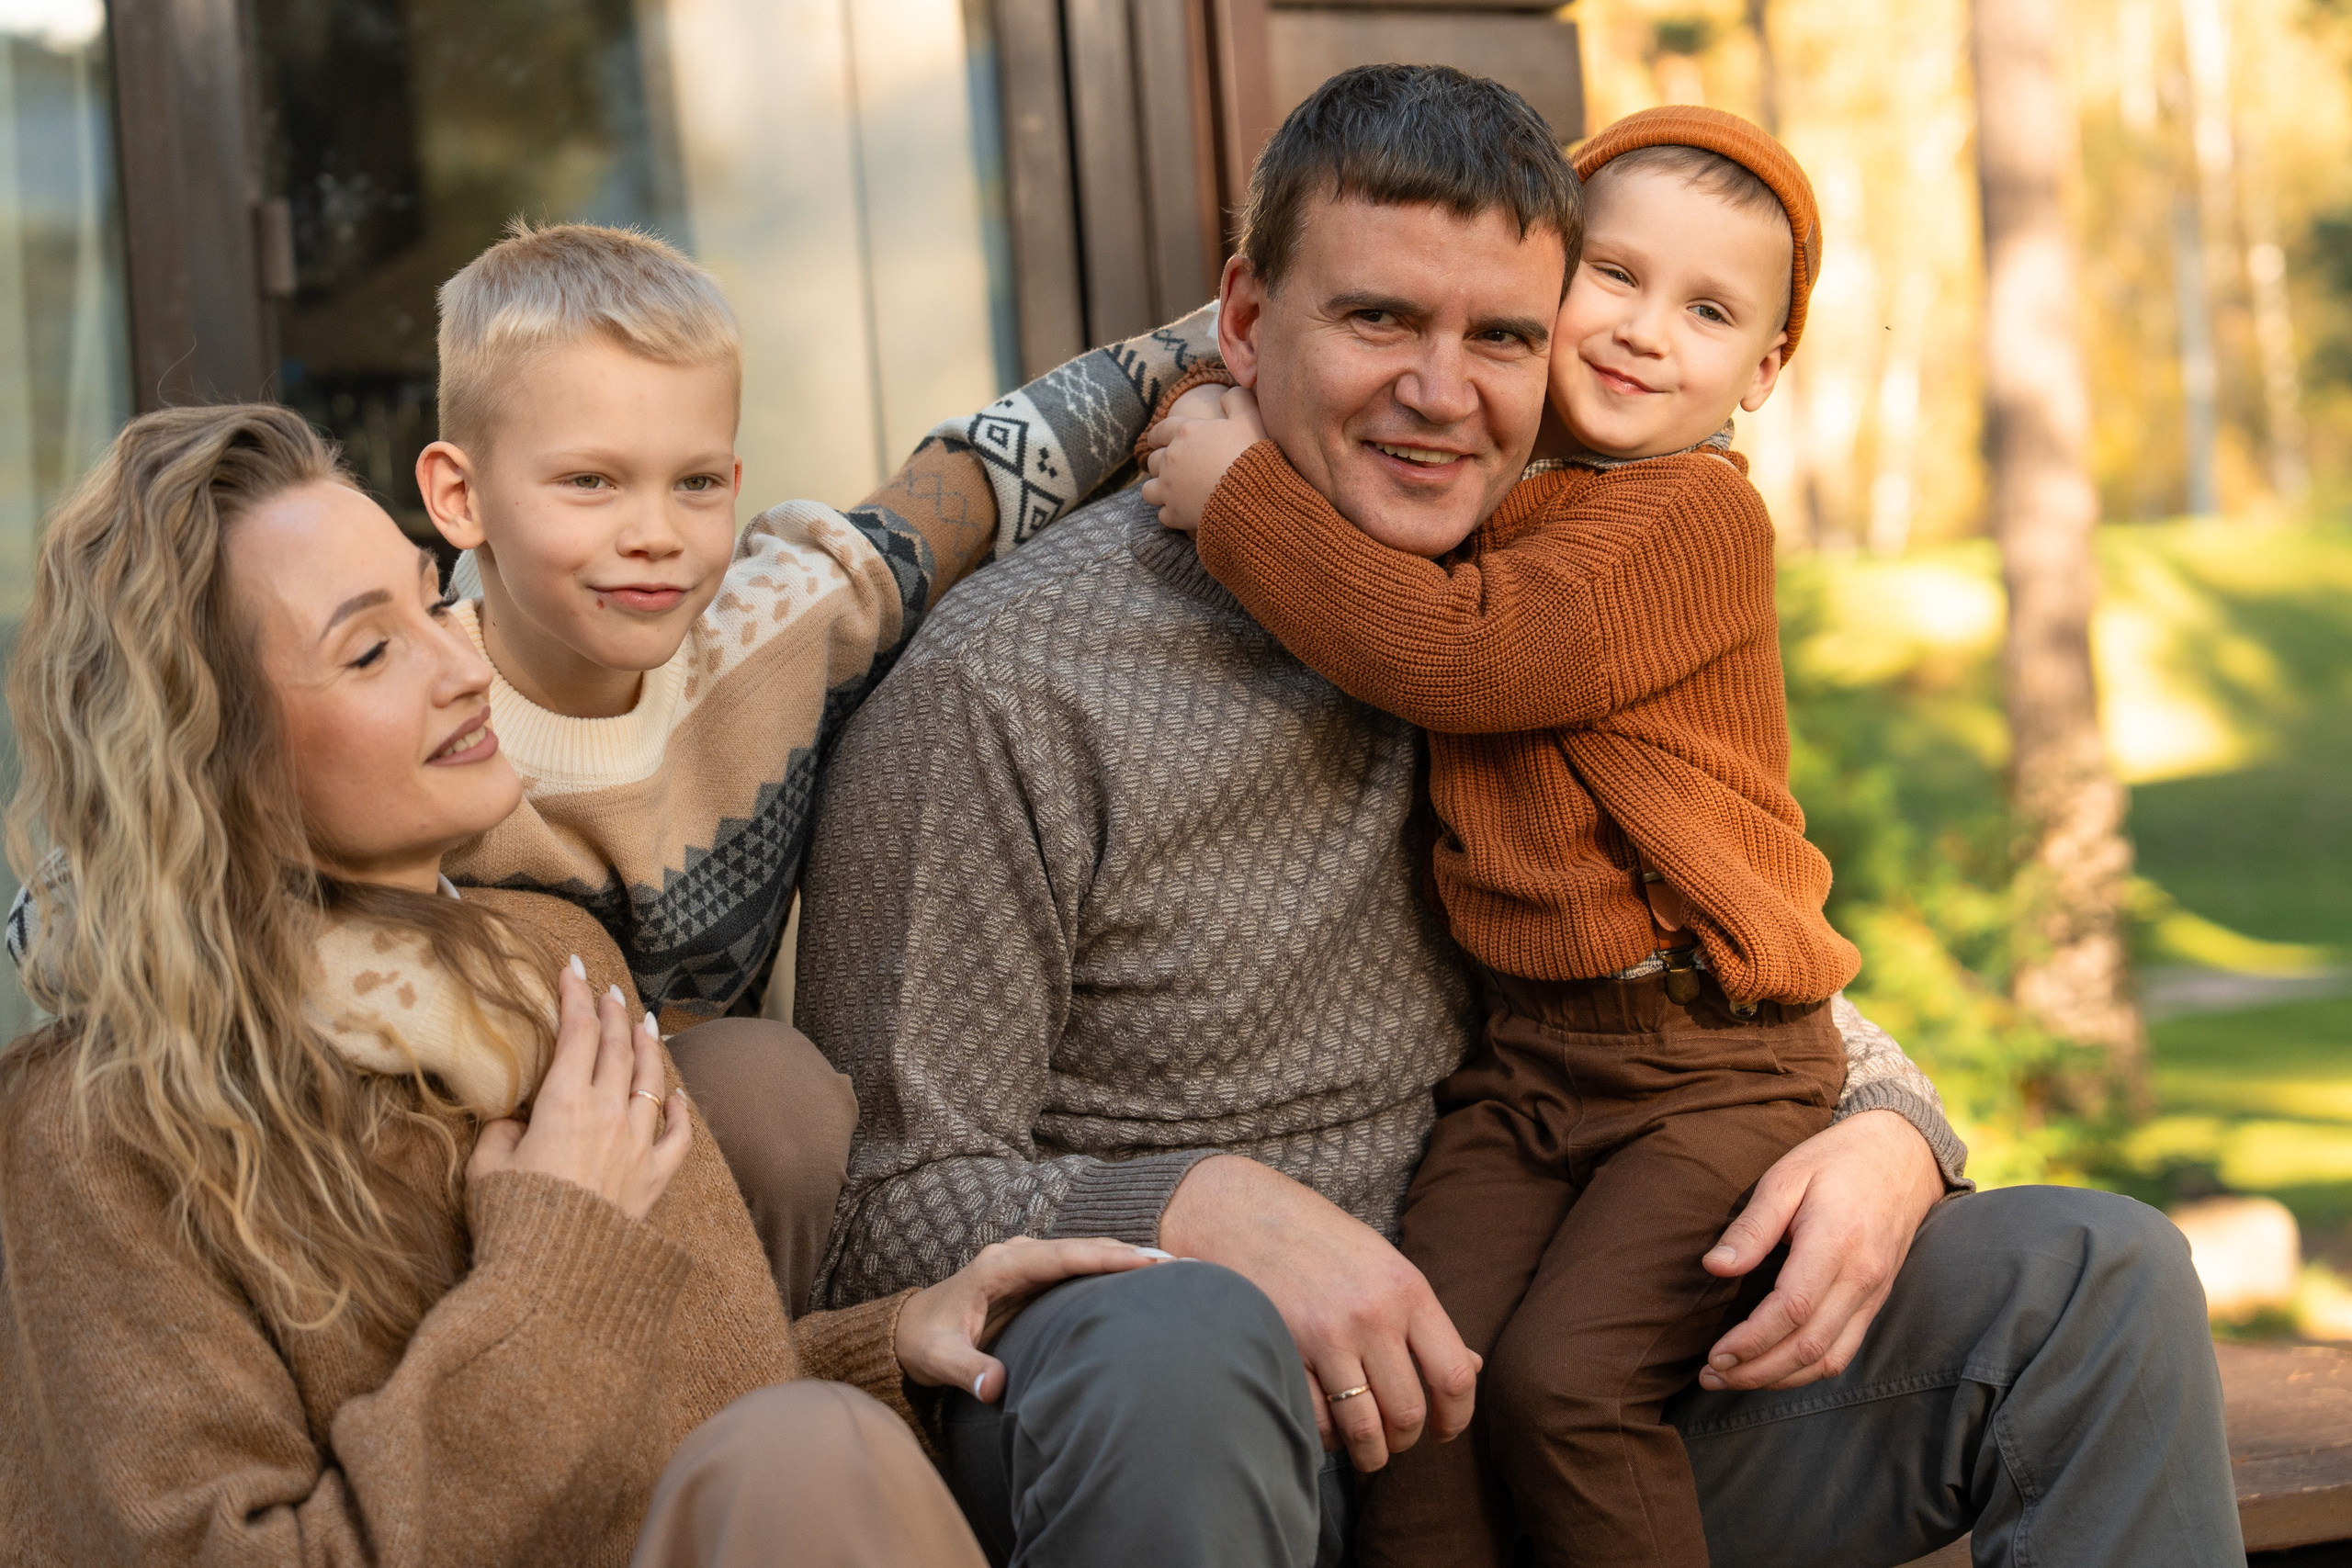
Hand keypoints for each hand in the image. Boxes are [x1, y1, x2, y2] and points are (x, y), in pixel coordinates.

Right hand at [469, 959, 691, 1221]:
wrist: (554, 1276)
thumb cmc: (513, 1220)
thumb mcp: (488, 1169)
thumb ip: (502, 1132)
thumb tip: (517, 1120)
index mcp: (564, 1104)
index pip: (576, 1033)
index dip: (574, 996)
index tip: (572, 968)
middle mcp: (608, 1114)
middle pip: (616, 1048)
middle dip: (612, 1012)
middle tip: (608, 989)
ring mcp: (638, 1145)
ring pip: (651, 1080)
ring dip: (647, 1047)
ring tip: (644, 1022)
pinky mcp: (655, 1178)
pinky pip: (678, 1135)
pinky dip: (680, 1110)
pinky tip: (678, 1094)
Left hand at [896, 1236, 1163, 1401]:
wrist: (908, 1330)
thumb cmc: (923, 1342)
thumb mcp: (938, 1359)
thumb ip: (967, 1370)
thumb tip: (996, 1388)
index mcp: (997, 1267)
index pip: (1059, 1257)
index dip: (1101, 1257)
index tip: (1141, 1262)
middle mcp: (1015, 1255)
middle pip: (1080, 1248)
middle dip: (1127, 1252)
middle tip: (1176, 1263)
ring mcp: (1026, 1262)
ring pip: (1083, 1253)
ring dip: (1124, 1256)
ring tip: (1172, 1267)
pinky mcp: (1034, 1276)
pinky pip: (1078, 1265)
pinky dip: (1109, 1266)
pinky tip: (1141, 1276)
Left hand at [1138, 386, 1266, 533]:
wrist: (1254, 496)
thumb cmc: (1252, 454)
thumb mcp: (1250, 417)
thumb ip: (1237, 399)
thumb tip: (1226, 394)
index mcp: (1185, 433)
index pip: (1161, 430)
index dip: (1157, 435)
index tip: (1155, 440)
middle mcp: (1171, 460)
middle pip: (1153, 461)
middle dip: (1159, 463)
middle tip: (1170, 468)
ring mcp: (1170, 489)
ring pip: (1149, 490)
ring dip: (1158, 489)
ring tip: (1170, 492)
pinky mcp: (1175, 515)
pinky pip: (1163, 515)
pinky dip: (1171, 514)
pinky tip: (1181, 514)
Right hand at [1157, 1155, 1478, 1472]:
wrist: (1239, 1213)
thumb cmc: (1318, 1240)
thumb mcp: (1383, 1264)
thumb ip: (1423, 1319)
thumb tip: (1473, 1367)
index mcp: (1407, 1289)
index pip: (1454, 1375)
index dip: (1457, 1417)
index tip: (1444, 1430)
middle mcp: (1372, 1314)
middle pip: (1408, 1412)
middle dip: (1405, 1440)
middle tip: (1395, 1439)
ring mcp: (1327, 1335)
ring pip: (1365, 1429)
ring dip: (1370, 1453)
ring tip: (1366, 1450)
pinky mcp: (1286, 1352)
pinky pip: (1318, 1422)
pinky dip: (1327, 1438)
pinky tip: (1328, 1428)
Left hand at [1696, 1109, 1943, 1390]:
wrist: (1901, 1155)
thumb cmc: (1836, 1161)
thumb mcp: (1785, 1177)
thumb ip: (1752, 1227)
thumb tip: (1715, 1268)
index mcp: (1835, 1243)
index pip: (1792, 1310)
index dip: (1751, 1340)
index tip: (1715, 1354)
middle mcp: (1862, 1277)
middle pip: (1809, 1346)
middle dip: (1757, 1371)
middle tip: (1712, 1376)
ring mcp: (1875, 1293)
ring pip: (1830, 1359)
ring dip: (1780, 1379)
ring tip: (1734, 1379)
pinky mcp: (1877, 1300)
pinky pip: (1846, 1350)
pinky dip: (1809, 1370)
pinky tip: (1775, 1369)